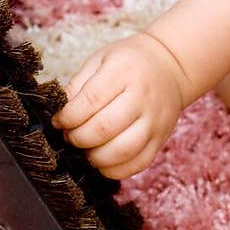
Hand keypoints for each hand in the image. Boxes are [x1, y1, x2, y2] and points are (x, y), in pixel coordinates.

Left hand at [51, 32, 187, 178]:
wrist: (170, 65)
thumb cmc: (130, 62)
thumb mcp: (101, 60)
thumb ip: (78, 85)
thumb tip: (59, 114)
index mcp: (124, 72)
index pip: (90, 101)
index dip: (68, 117)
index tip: (59, 121)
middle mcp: (142, 97)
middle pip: (104, 128)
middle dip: (78, 138)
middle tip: (69, 136)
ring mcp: (155, 120)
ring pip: (122, 151)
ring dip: (95, 157)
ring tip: (85, 150)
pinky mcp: (161, 138)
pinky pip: (138, 164)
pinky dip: (115, 170)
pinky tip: (103, 161)